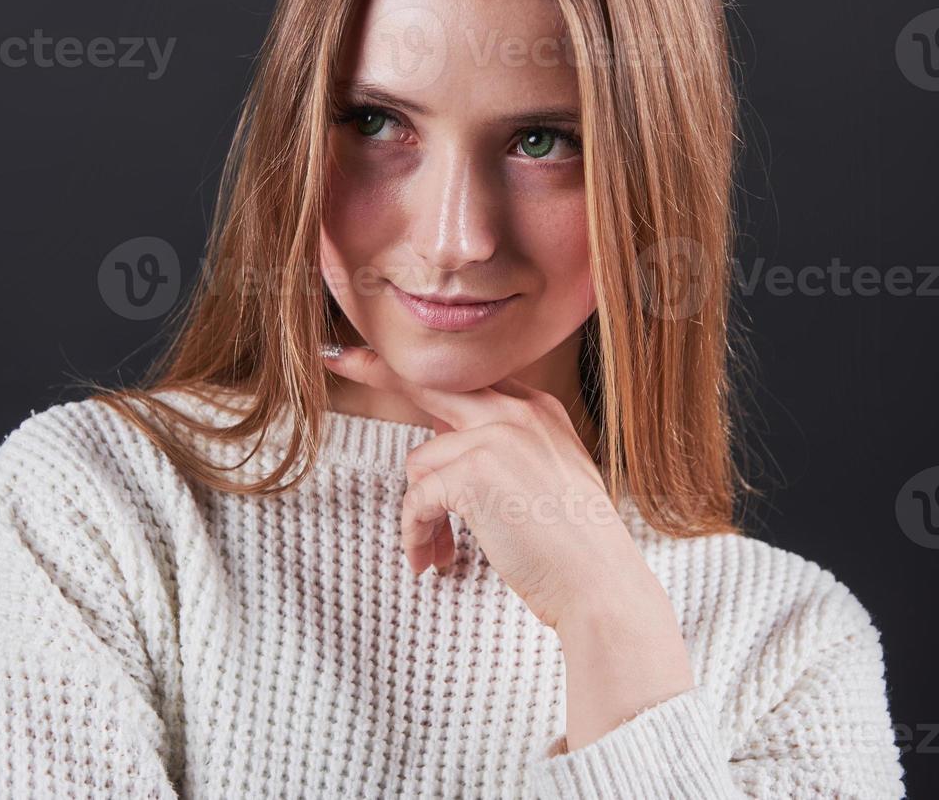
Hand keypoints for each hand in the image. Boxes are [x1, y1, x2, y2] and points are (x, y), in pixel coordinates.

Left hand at [320, 344, 663, 631]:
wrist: (600, 582)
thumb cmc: (574, 545)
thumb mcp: (546, 476)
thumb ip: (503, 448)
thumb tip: (441, 441)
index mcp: (537, 408)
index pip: (467, 380)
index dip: (420, 374)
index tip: (372, 355)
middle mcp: (516, 411)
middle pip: (429, 383)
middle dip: (376, 369)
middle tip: (338, 359)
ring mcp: (495, 437)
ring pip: (420, 462)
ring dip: (421, 514)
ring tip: (437, 551)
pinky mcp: (473, 473)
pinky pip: (418, 500)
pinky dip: (417, 535)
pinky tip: (432, 560)